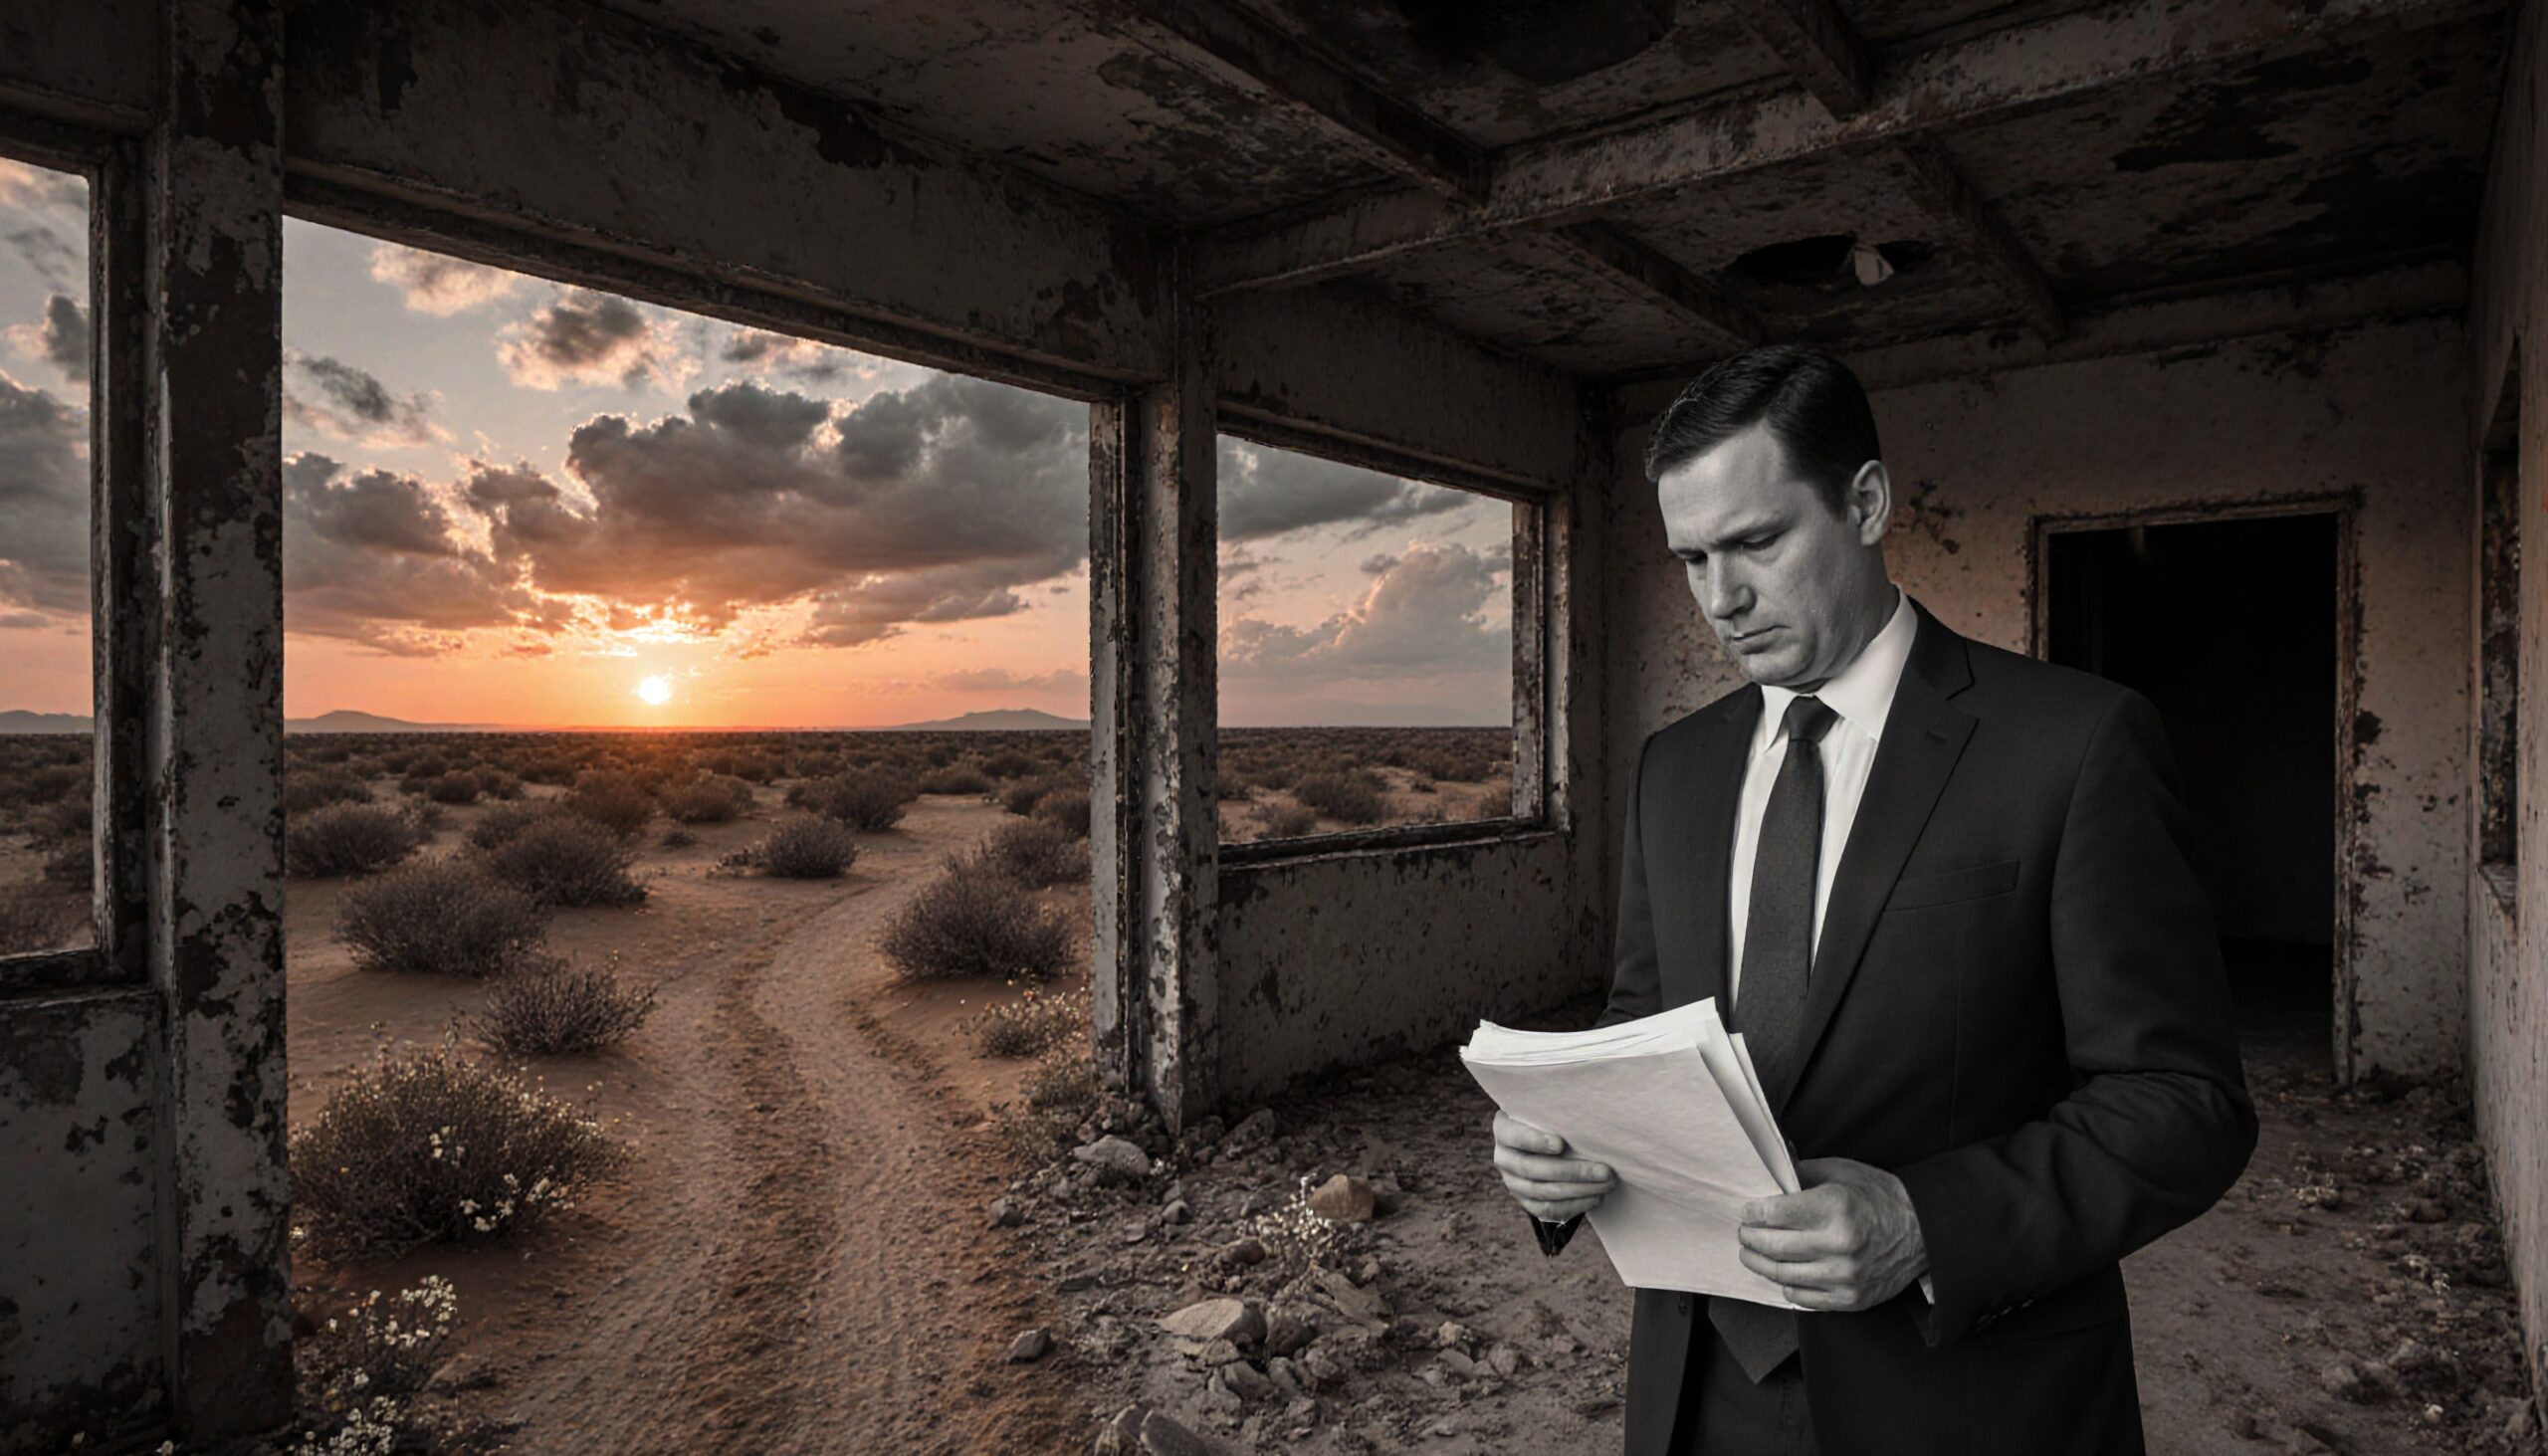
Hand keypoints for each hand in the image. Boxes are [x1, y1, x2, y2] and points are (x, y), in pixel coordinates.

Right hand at [1492, 1110, 1617, 1220]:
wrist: (1544, 1143)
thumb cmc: (1552, 1120)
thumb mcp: (1548, 1112)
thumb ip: (1560, 1113)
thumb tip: (1592, 1112)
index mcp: (1504, 1129)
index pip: (1515, 1136)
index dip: (1536, 1142)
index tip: (1561, 1144)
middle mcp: (1503, 1158)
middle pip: (1533, 1169)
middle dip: (1572, 1171)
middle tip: (1604, 1170)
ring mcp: (1512, 1182)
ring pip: (1542, 1192)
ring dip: (1579, 1190)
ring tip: (1606, 1183)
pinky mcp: (1525, 1201)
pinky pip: (1547, 1210)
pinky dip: (1574, 1205)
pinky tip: (1596, 1197)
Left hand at [1735, 1157, 1927, 1311]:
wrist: (1923, 1231)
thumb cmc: (1879, 1197)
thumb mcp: (1841, 1173)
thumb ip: (1801, 1174)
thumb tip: (1767, 1176)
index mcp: (1836, 1208)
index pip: (1774, 1214)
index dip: (1753, 1213)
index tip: (1746, 1211)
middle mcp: (1840, 1245)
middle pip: (1773, 1247)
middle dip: (1749, 1238)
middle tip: (1743, 1232)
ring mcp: (1845, 1276)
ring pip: (1782, 1275)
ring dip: (1759, 1263)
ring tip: (1751, 1253)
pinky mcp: (1850, 1299)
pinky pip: (1802, 1297)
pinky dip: (1785, 1284)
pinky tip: (1781, 1272)